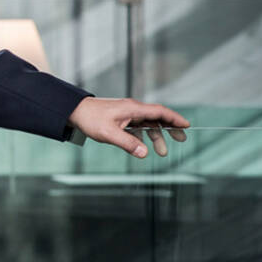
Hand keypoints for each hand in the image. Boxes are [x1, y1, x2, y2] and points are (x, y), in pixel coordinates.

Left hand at [67, 97, 189, 157]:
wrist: (75, 111)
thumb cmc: (90, 119)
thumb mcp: (109, 134)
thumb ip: (127, 143)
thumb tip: (144, 153)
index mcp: (133, 109)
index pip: (159, 112)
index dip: (174, 118)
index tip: (187, 125)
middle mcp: (132, 109)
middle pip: (157, 117)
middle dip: (170, 128)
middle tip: (181, 139)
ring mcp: (127, 113)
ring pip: (148, 124)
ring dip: (156, 136)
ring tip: (162, 152)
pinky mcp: (121, 118)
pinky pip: (138, 126)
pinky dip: (144, 135)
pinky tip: (144, 146)